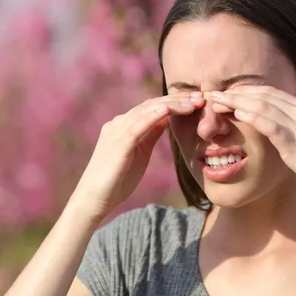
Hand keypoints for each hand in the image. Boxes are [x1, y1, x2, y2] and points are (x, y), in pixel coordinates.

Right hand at [71, 93, 204, 218]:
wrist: (94, 198)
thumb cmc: (116, 180)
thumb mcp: (140, 153)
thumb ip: (150, 135)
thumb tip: (166, 119)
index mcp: (124, 126)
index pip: (152, 108)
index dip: (175, 103)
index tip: (197, 102)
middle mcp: (118, 124)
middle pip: (151, 105)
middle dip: (177, 100)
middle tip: (201, 97)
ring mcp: (116, 132)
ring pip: (146, 111)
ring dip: (171, 105)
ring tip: (192, 103)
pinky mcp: (117, 144)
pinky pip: (136, 126)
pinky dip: (152, 116)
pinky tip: (168, 111)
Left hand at [209, 84, 295, 202]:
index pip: (271, 93)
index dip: (247, 90)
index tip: (227, 91)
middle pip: (263, 96)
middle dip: (235, 93)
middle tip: (211, 93)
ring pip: (263, 107)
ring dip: (237, 102)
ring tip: (216, 101)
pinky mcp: (295, 143)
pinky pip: (271, 126)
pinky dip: (253, 117)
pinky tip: (237, 113)